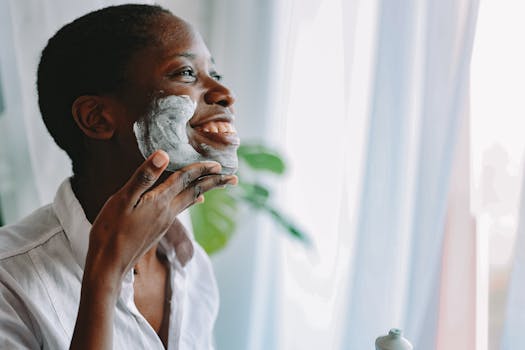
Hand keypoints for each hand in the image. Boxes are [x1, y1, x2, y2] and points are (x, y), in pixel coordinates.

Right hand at [86, 149, 236, 279]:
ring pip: (191, 200)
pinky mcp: (159, 229)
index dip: (201, 169)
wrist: (109, 264)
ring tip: (218, 185)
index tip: (218, 164)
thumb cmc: (110, 230)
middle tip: (233, 178)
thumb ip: (144, 177)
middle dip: (215, 182)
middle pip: (196, 191)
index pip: (186, 179)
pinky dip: (192, 200)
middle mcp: (167, 211)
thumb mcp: (123, 199)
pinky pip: (181, 208)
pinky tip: (194, 201)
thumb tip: (164, 154)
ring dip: (206, 190)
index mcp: (160, 201)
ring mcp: (164, 221)